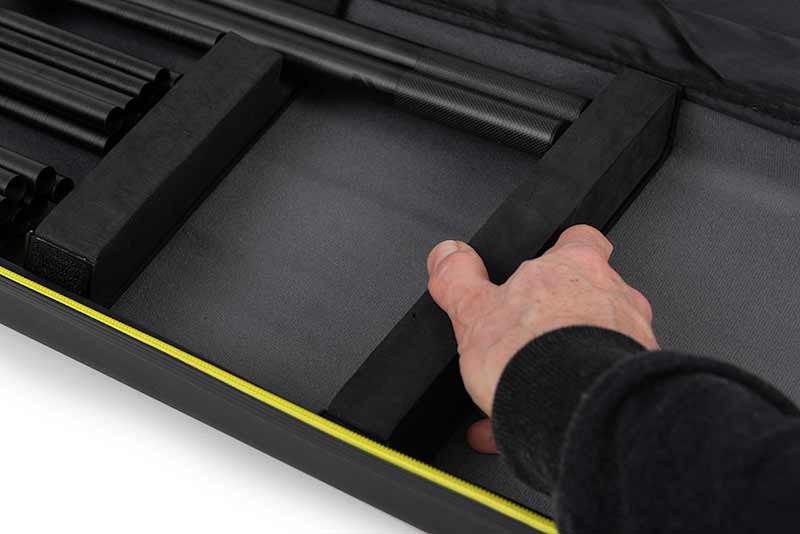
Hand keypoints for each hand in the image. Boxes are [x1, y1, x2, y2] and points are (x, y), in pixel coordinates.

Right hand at [426, 225, 657, 451]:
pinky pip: (598, 385)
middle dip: (558, 318)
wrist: (576, 411)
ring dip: (563, 364)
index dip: (562, 249)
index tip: (545, 263)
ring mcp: (631, 339)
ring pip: (594, 345)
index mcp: (575, 266)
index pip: (580, 239)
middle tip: (526, 341)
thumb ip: (458, 279)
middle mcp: (614, 297)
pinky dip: (569, 400)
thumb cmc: (537, 355)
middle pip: (589, 295)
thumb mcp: (473, 311)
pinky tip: (537, 421)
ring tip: (526, 391)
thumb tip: (447, 256)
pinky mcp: (634, 380)